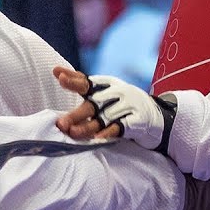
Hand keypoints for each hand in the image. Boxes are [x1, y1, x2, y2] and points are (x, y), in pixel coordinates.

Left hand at [53, 66, 172, 150]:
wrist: (154, 115)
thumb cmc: (120, 102)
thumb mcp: (103, 90)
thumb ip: (80, 83)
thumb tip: (55, 71)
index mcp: (105, 85)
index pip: (86, 81)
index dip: (73, 80)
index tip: (59, 76)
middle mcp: (115, 94)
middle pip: (93, 104)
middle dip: (76, 114)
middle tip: (61, 123)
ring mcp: (127, 106)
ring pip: (104, 118)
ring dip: (88, 126)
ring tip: (73, 133)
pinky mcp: (136, 121)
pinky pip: (120, 127)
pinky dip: (109, 132)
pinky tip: (98, 138)